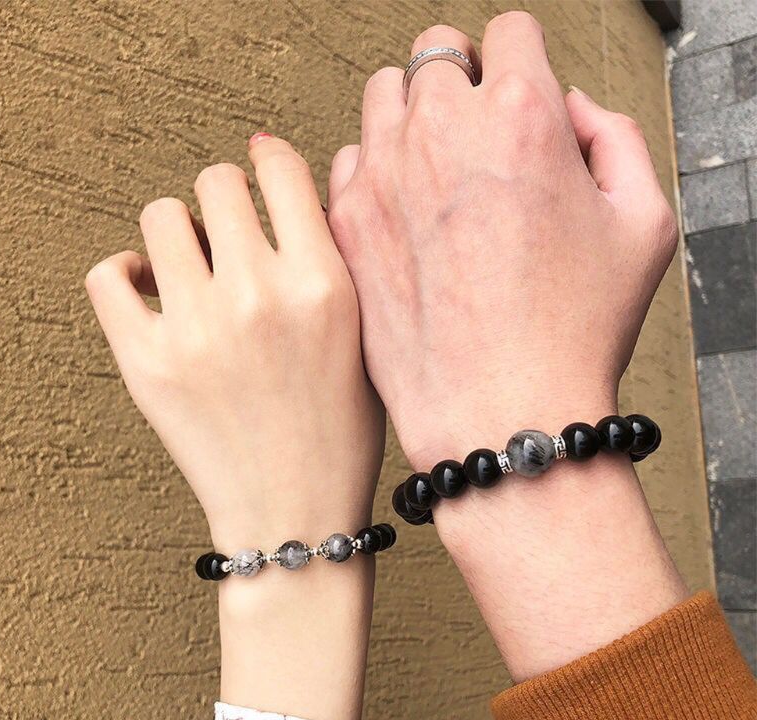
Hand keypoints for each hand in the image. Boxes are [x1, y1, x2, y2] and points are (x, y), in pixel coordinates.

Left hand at [86, 135, 383, 719]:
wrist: (295, 513)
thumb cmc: (340, 431)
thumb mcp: (366, 339)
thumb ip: (338, 262)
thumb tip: (299, 187)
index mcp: (324, 284)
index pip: (280, 167)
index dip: (267, 158)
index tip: (259, 164)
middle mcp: (260, 295)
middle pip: (216, 183)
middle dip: (224, 200)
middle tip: (229, 235)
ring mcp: (198, 328)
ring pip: (161, 216)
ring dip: (178, 234)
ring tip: (192, 268)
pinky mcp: (147, 363)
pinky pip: (109, 275)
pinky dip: (125, 274)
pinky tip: (150, 292)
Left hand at [326, 14, 685, 680]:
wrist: (499, 411)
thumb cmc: (570, 335)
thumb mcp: (642, 225)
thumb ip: (613, 140)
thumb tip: (569, 114)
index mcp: (520, 117)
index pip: (508, 35)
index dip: (519, 65)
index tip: (516, 99)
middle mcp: (441, 134)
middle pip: (435, 57)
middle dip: (460, 85)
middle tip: (474, 138)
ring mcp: (382, 178)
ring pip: (382, 100)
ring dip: (411, 120)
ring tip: (436, 173)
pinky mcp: (346, 225)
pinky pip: (347, 162)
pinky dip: (373, 172)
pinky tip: (400, 211)